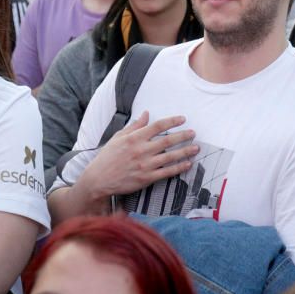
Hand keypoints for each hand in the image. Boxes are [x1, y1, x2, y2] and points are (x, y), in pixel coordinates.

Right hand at [78, 113, 197, 202]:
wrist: (99, 179)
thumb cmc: (108, 157)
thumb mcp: (118, 137)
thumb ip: (135, 126)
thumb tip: (146, 114)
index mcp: (134, 138)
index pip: (157, 126)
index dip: (172, 121)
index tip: (182, 119)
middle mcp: (141, 150)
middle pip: (167, 141)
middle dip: (183, 136)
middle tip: (193, 133)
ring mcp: (145, 165)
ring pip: (170, 157)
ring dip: (185, 151)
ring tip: (196, 148)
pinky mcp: (146, 178)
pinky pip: (166, 172)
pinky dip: (178, 168)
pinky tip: (187, 164)